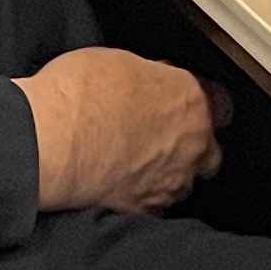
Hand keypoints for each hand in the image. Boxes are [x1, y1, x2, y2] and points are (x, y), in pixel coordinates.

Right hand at [22, 49, 228, 212]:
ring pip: (185, 182)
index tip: (189, 105)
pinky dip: (145, 199)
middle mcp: (190, 143)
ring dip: (169, 174)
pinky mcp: (146, 208)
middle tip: (161, 137)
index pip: (220, 104)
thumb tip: (148, 82)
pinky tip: (124, 187)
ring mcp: (171, 180)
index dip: (203, 105)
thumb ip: (149, 76)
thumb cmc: (78, 95)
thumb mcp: (119, 61)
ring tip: (137, 165)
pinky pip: (156, 207)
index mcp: (189, 100)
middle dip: (192, 146)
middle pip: (209, 150)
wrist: (50, 139)